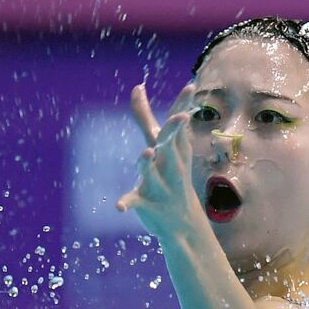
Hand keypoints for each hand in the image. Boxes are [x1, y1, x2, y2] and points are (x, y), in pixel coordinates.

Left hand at [114, 83, 200, 238]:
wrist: (182, 222)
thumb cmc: (169, 173)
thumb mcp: (158, 145)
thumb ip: (144, 115)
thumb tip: (137, 85)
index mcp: (173, 150)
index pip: (177, 124)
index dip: (182, 105)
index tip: (190, 86)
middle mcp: (169, 166)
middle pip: (170, 145)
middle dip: (174, 131)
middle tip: (180, 117)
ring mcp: (159, 185)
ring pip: (151, 173)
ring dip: (148, 164)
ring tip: (146, 153)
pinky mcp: (147, 203)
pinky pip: (135, 201)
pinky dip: (126, 203)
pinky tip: (118, 207)